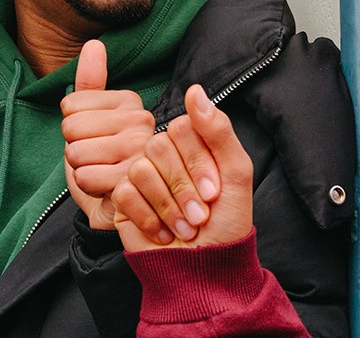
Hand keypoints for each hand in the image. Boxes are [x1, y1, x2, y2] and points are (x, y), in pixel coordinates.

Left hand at [61, 39, 157, 232]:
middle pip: (71, 127)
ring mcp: (141, 151)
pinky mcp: (134, 180)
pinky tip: (106, 189)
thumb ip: (91, 83)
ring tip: (102, 174)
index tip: (96, 139)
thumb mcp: (94, 120)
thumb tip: (94, 43)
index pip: (70, 105)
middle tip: (98, 160)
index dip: (73, 127)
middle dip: (74, 149)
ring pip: (75, 153)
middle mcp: (142, 122)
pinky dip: (88, 187)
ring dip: (80, 170)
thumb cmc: (107, 164)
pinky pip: (85, 177)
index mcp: (131, 104)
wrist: (125, 209)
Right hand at [110, 84, 252, 251]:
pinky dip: (148, 218)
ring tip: (184, 229)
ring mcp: (142, 175)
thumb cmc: (226, 224)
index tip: (214, 192)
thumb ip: (219, 130)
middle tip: (200, 215)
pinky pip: (124, 192)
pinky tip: (163, 234)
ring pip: (140, 168)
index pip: (182, 127)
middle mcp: (165, 155)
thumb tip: (195, 90)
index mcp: (192, 143)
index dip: (197, 161)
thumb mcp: (236, 174)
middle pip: (159, 146)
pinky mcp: (123, 199)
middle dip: (183, 187)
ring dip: (167, 206)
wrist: (204, 270)